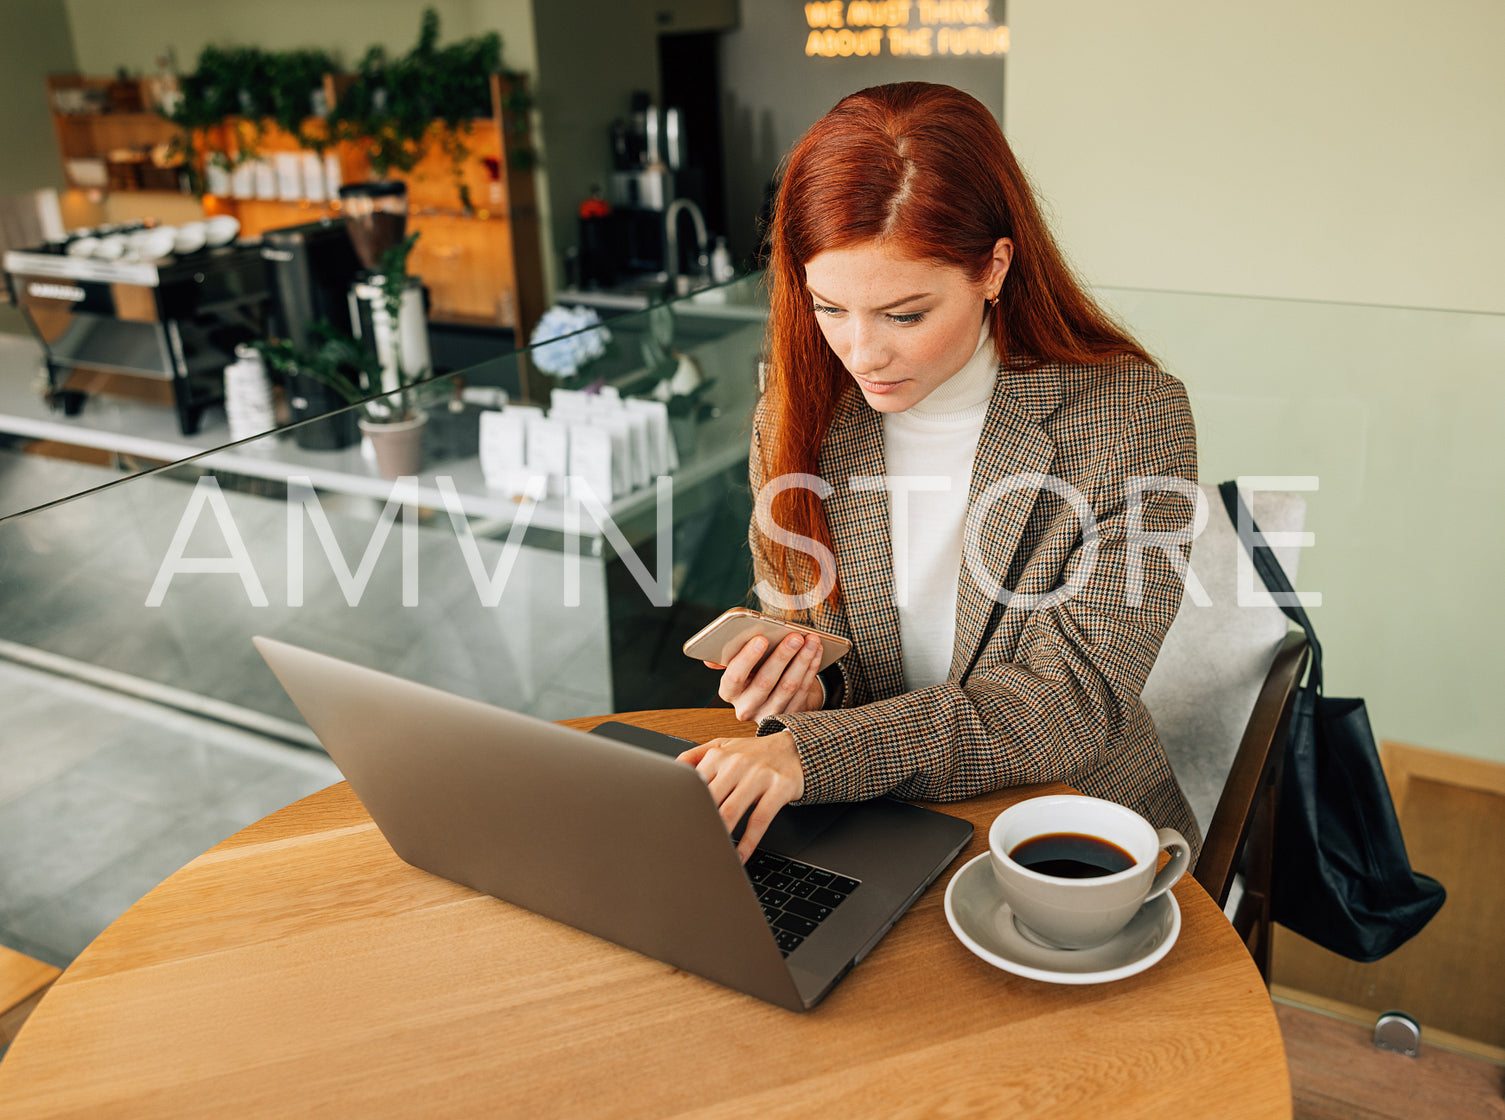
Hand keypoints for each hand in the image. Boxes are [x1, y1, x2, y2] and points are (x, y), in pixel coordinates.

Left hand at [678, 731, 804, 860]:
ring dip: (719, 836)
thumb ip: (695, 756)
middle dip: (699, 825)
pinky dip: (748, 843)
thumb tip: (671, 771)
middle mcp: (737, 763)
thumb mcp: (724, 746)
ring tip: (711, 853)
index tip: (675, 828)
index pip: (694, 786)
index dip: (684, 809)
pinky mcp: (780, 788)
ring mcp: (759, 775)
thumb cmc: (755, 753)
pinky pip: (759, 820)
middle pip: (710, 801)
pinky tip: (740, 856)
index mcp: (719, 755)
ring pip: (731, 811)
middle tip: (689, 846)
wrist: (795, 749)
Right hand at [705, 633, 824, 722]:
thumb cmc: (754, 671)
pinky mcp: (790, 716)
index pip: (733, 677)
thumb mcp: (739, 665)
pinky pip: (803, 691)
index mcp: (729, 692)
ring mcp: (769, 714)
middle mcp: (746, 708)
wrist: (773, 695)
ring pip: (788, 686)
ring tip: (811, 641)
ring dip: (802, 661)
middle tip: (795, 636)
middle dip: (782, 656)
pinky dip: (811, 668)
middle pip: (764, 682)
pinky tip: (816, 652)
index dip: (747, 658)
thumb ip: (727, 658)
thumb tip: (710, 658)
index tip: (761, 638)